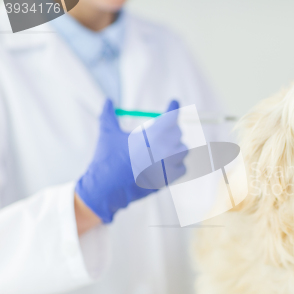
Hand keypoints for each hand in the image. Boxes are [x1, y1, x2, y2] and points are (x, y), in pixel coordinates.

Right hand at [75, 100, 186, 222]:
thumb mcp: (107, 133)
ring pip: (183, 150)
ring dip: (176, 147)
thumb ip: (109, 114)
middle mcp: (164, 149)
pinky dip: (177, 164)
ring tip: (163, 147)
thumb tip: (108, 100)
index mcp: (152, 134)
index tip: (174, 101)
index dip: (173, 107)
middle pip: (177, 133)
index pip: (171, 116)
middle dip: (170, 130)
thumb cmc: (107, 159)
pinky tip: (167, 162)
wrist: (107, 189)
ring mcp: (168, 165)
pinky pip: (182, 168)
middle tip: (160, 131)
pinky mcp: (168, 179)